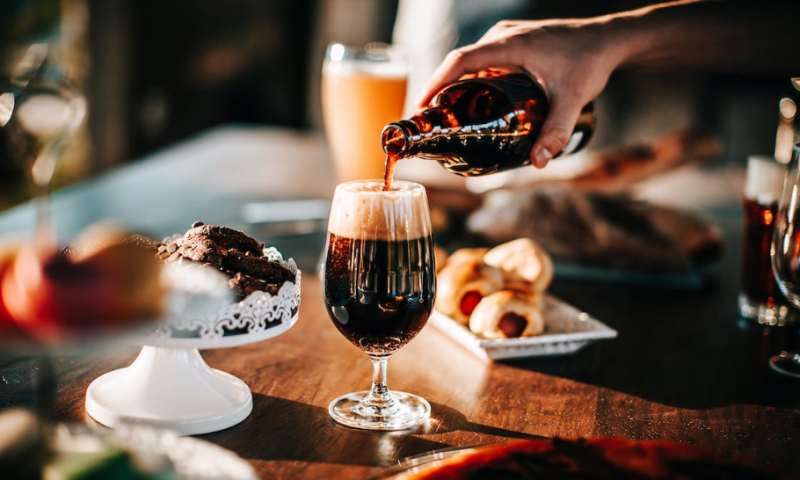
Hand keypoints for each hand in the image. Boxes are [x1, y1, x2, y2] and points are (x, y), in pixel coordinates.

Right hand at [417, 19, 625, 167]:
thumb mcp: (573, 99)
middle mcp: (503, 35)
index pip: (460, 61)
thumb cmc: (591, 61)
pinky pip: (484, 57)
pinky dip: (473, 76)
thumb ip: (556, 131)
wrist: (610, 39)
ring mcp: (508, 35)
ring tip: (448, 112)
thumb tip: (538, 163)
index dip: (436, 81)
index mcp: (509, 44)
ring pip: (472, 59)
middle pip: (460, 61)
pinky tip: (475, 97)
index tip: (422, 105)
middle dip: (441, 88)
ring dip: (457, 82)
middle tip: (432, 117)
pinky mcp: (514, 39)